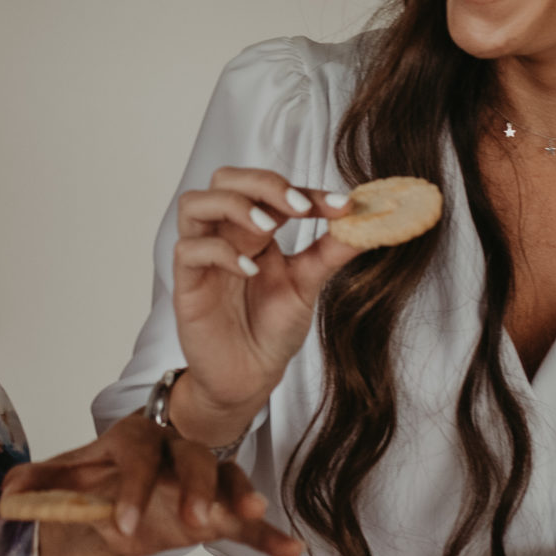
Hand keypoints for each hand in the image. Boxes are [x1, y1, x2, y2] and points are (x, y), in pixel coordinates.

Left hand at [3, 411, 303, 555]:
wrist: (140, 466)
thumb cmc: (106, 469)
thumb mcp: (71, 473)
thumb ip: (41, 484)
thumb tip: (5, 497)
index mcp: (134, 439)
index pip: (134, 458)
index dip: (130, 490)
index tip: (124, 528)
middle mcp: (176, 448)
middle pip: (190, 461)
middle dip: (193, 489)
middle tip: (193, 521)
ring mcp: (204, 473)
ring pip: (225, 477)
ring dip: (238, 494)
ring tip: (249, 513)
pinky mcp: (223, 501)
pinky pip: (248, 515)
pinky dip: (268, 533)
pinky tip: (291, 550)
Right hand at [170, 169, 359, 443]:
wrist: (250, 376)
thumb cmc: (273, 328)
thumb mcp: (309, 283)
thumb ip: (333, 250)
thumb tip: (369, 219)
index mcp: (254, 228)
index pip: (272, 189)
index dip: (306, 191)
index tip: (342, 205)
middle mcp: (226, 234)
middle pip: (225, 178)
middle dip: (263, 184)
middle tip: (299, 207)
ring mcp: (203, 257)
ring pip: (194, 204)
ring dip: (233, 206)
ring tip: (267, 228)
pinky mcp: (186, 284)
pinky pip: (189, 250)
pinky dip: (220, 252)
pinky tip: (250, 271)